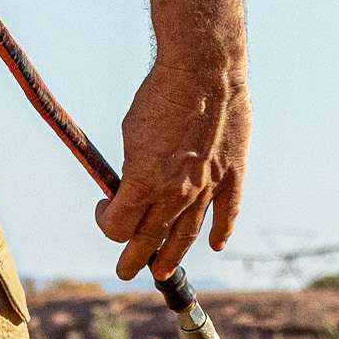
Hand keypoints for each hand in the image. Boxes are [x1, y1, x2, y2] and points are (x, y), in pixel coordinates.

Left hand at [94, 56, 249, 281]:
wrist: (204, 68)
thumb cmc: (161, 95)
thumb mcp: (132, 133)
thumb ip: (133, 168)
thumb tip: (131, 184)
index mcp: (144, 185)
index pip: (118, 227)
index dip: (106, 222)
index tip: (105, 208)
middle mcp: (175, 195)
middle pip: (148, 241)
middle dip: (133, 258)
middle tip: (126, 270)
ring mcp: (207, 187)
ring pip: (187, 235)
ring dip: (171, 256)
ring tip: (162, 271)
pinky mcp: (232, 173)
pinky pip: (228, 212)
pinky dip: (223, 231)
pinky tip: (217, 245)